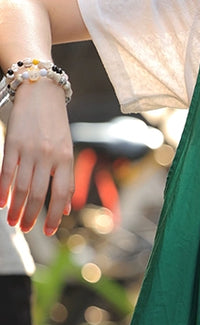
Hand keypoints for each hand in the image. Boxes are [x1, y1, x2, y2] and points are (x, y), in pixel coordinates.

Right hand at [0, 82, 73, 234]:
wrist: (42, 92)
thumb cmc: (55, 125)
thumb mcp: (67, 150)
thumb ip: (67, 179)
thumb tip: (68, 208)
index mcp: (66, 159)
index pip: (62, 194)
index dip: (55, 216)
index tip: (49, 232)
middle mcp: (49, 156)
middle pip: (40, 194)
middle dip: (32, 216)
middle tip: (25, 229)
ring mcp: (30, 150)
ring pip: (22, 186)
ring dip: (16, 208)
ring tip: (12, 222)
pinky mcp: (13, 142)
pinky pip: (7, 171)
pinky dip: (3, 189)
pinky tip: (1, 203)